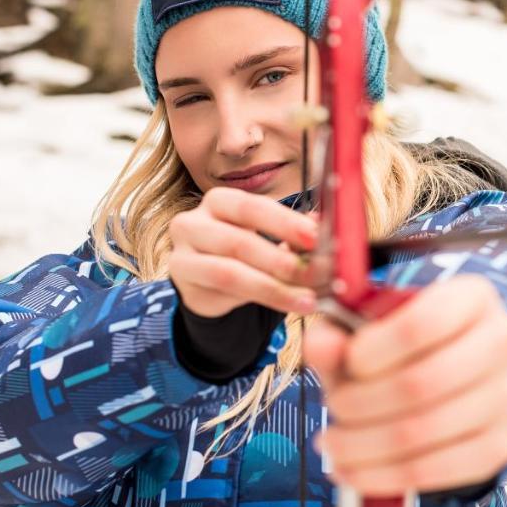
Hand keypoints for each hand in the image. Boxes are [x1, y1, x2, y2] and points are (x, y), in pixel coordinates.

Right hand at [169, 187, 319, 317]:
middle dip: (282, 261)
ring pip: (230, 273)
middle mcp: (193, 223)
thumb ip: (293, 231)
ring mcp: (182, 255)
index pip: (252, 207)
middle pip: (240, 242)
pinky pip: (223, 295)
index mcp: (219, 201)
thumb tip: (324, 225)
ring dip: (274, 288)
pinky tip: (286, 305)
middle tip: (316, 275)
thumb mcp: (268, 236)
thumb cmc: (245, 252)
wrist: (211, 285)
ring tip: (306, 299)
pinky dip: (259, 300)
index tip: (315, 238)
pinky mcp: (184, 287)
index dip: (285, 222)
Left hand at [304, 275, 506, 495]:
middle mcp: (504, 342)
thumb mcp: (372, 326)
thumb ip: (340, 332)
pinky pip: (440, 471)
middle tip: (333, 409)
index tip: (348, 362)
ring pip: (427, 430)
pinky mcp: (499, 446)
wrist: (459, 374)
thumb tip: (319, 345)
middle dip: (362, 403)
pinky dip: (385, 476)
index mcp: (473, 297)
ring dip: (365, 445)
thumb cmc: (407, 345)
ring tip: (332, 444)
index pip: (423, 323)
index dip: (376, 349)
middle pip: (424, 382)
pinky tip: (352, 470)